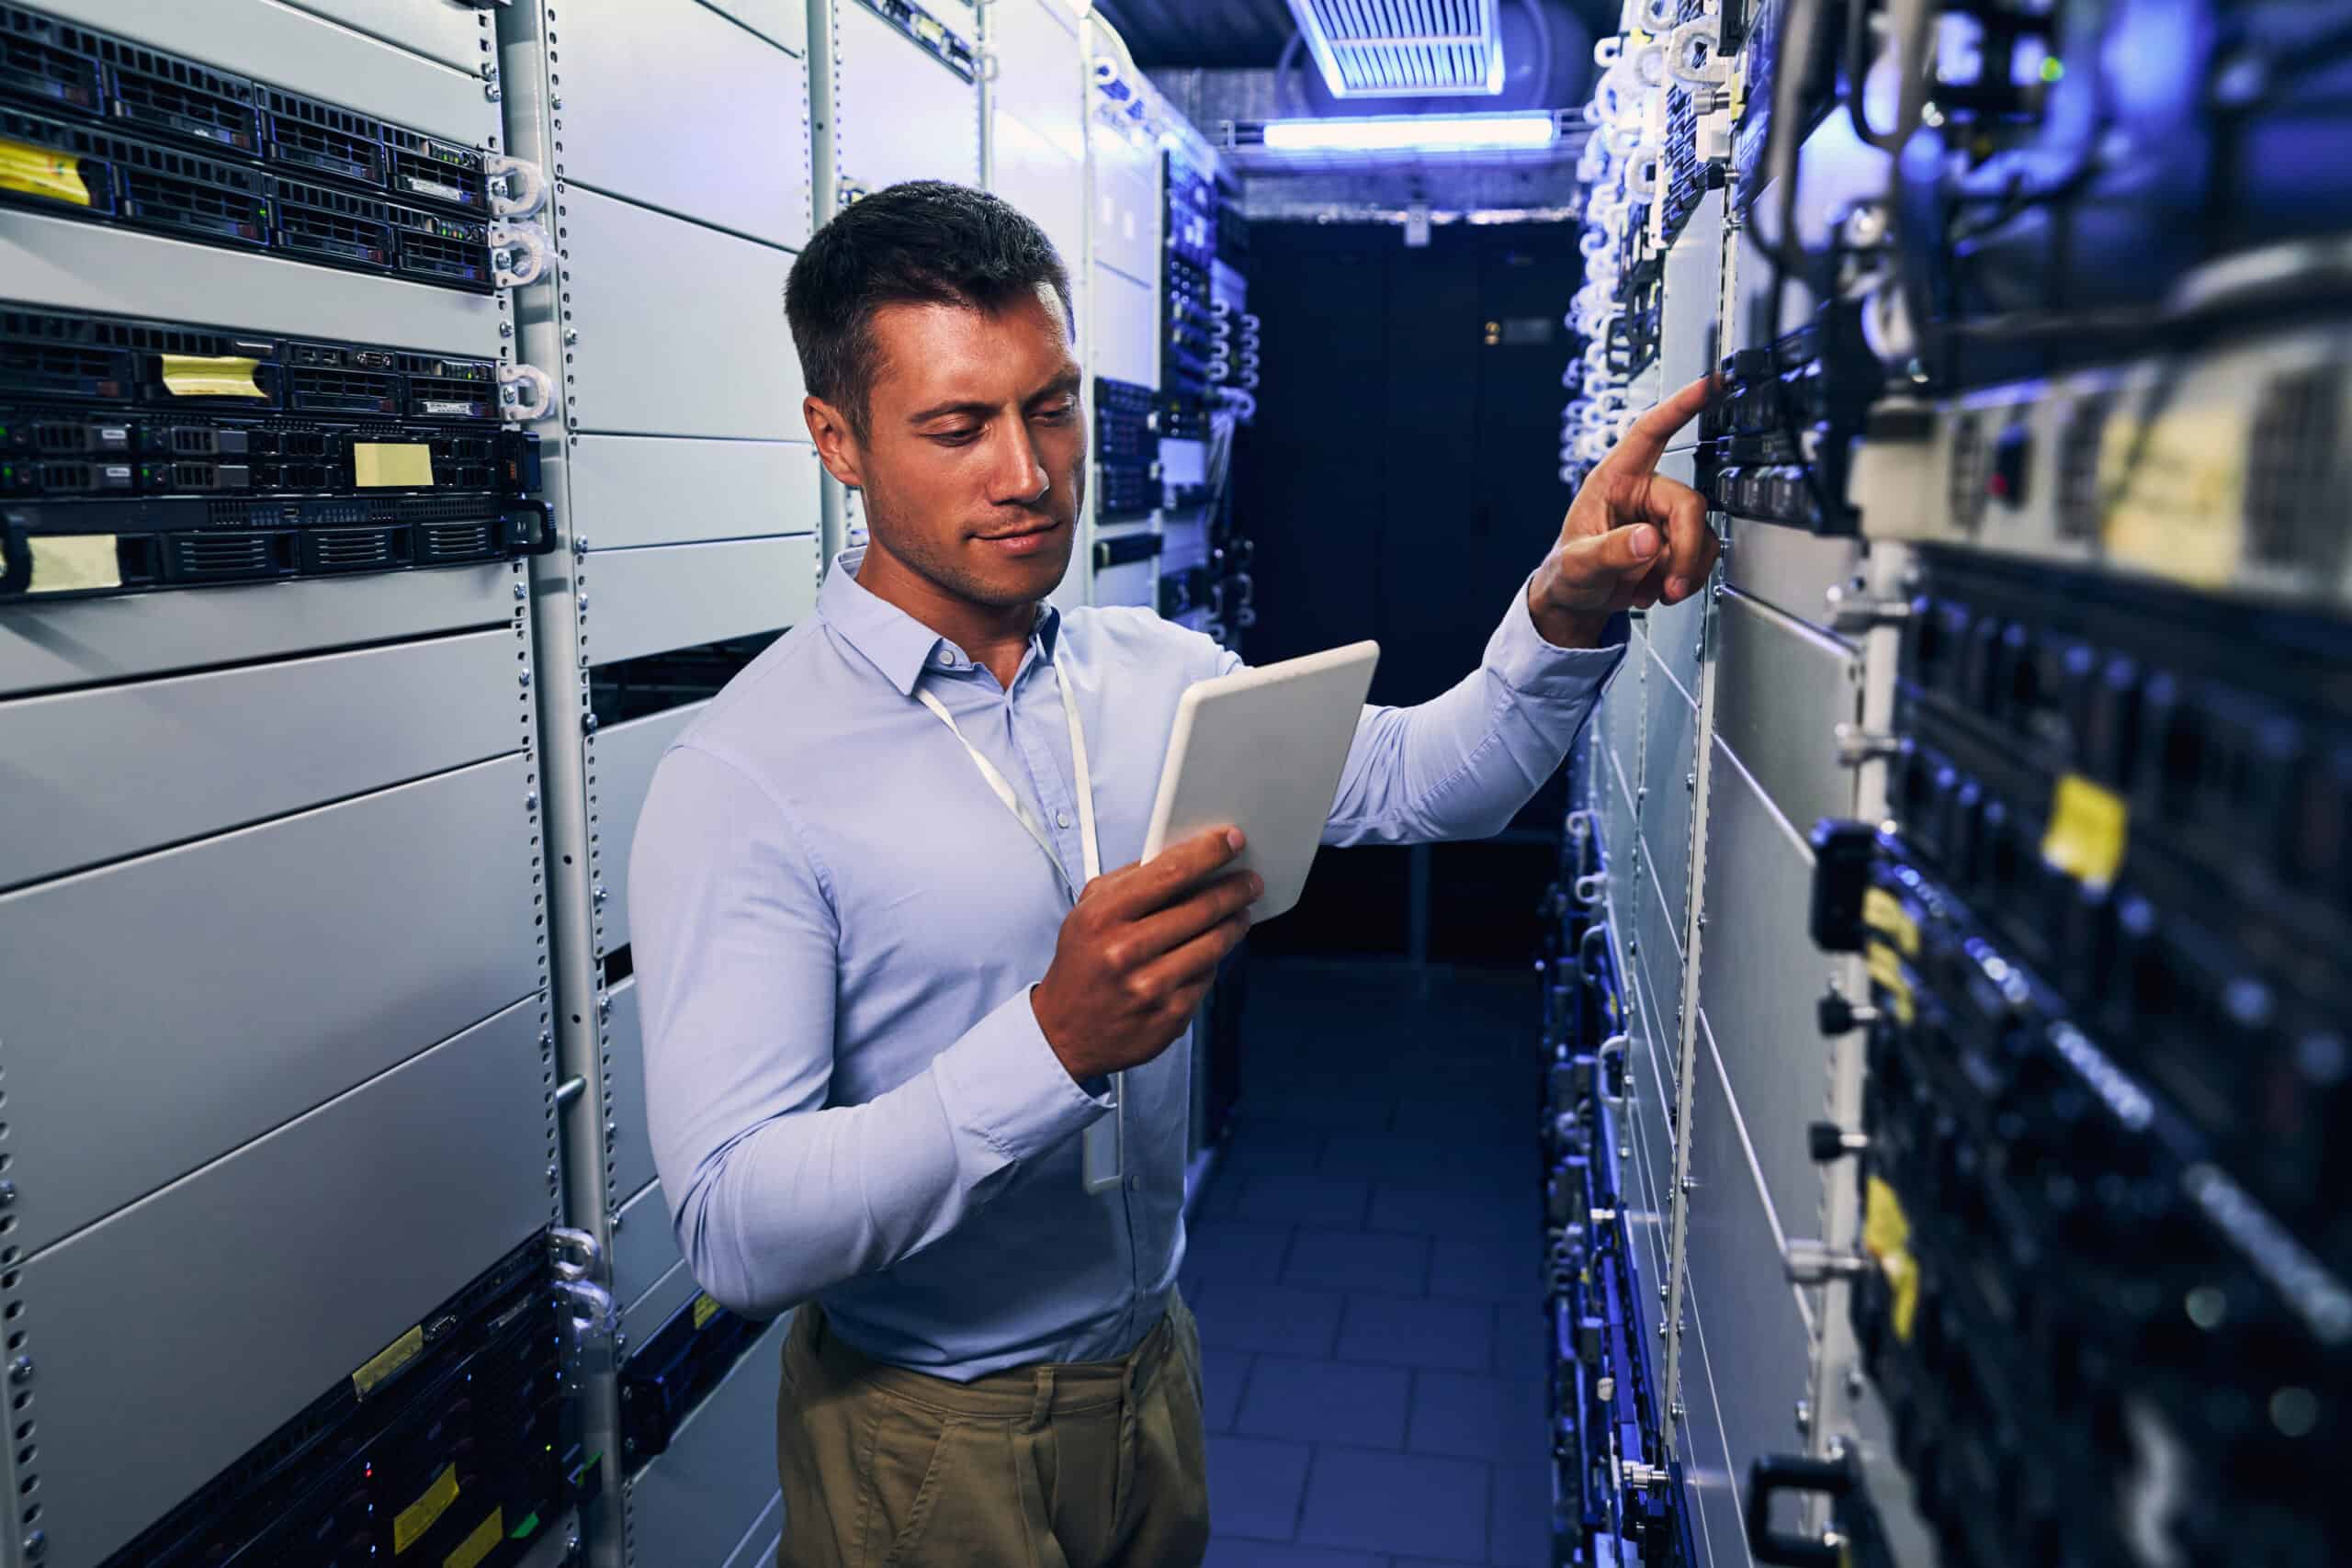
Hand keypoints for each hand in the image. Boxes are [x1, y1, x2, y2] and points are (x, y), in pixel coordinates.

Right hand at [1031, 827, 1260, 1082]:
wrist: (1064, 1034)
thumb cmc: (1082, 965)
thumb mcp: (1086, 912)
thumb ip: (1128, 881)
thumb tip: (1179, 855)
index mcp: (1103, 916)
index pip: (1170, 872)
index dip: (1209, 852)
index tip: (1232, 840)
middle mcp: (1126, 950)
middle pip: (1201, 907)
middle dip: (1234, 888)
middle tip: (1250, 881)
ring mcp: (1150, 986)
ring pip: (1214, 943)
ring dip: (1235, 922)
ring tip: (1240, 912)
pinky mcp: (1170, 1015)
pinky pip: (1208, 977)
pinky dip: (1215, 960)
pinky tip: (1213, 951)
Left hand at [1529, 375, 1722, 647]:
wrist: (1577, 601)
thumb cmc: (1568, 573)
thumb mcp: (1578, 564)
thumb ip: (1610, 551)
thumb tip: (1650, 539)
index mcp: (1614, 478)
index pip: (1651, 431)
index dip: (1682, 404)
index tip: (1713, 382)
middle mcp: (1643, 491)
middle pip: (1689, 503)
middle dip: (1685, 550)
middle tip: (1671, 585)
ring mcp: (1662, 516)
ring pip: (1701, 532)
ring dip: (1685, 570)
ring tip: (1654, 591)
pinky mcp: (1676, 541)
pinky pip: (1702, 553)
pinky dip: (1686, 578)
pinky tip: (1658, 590)